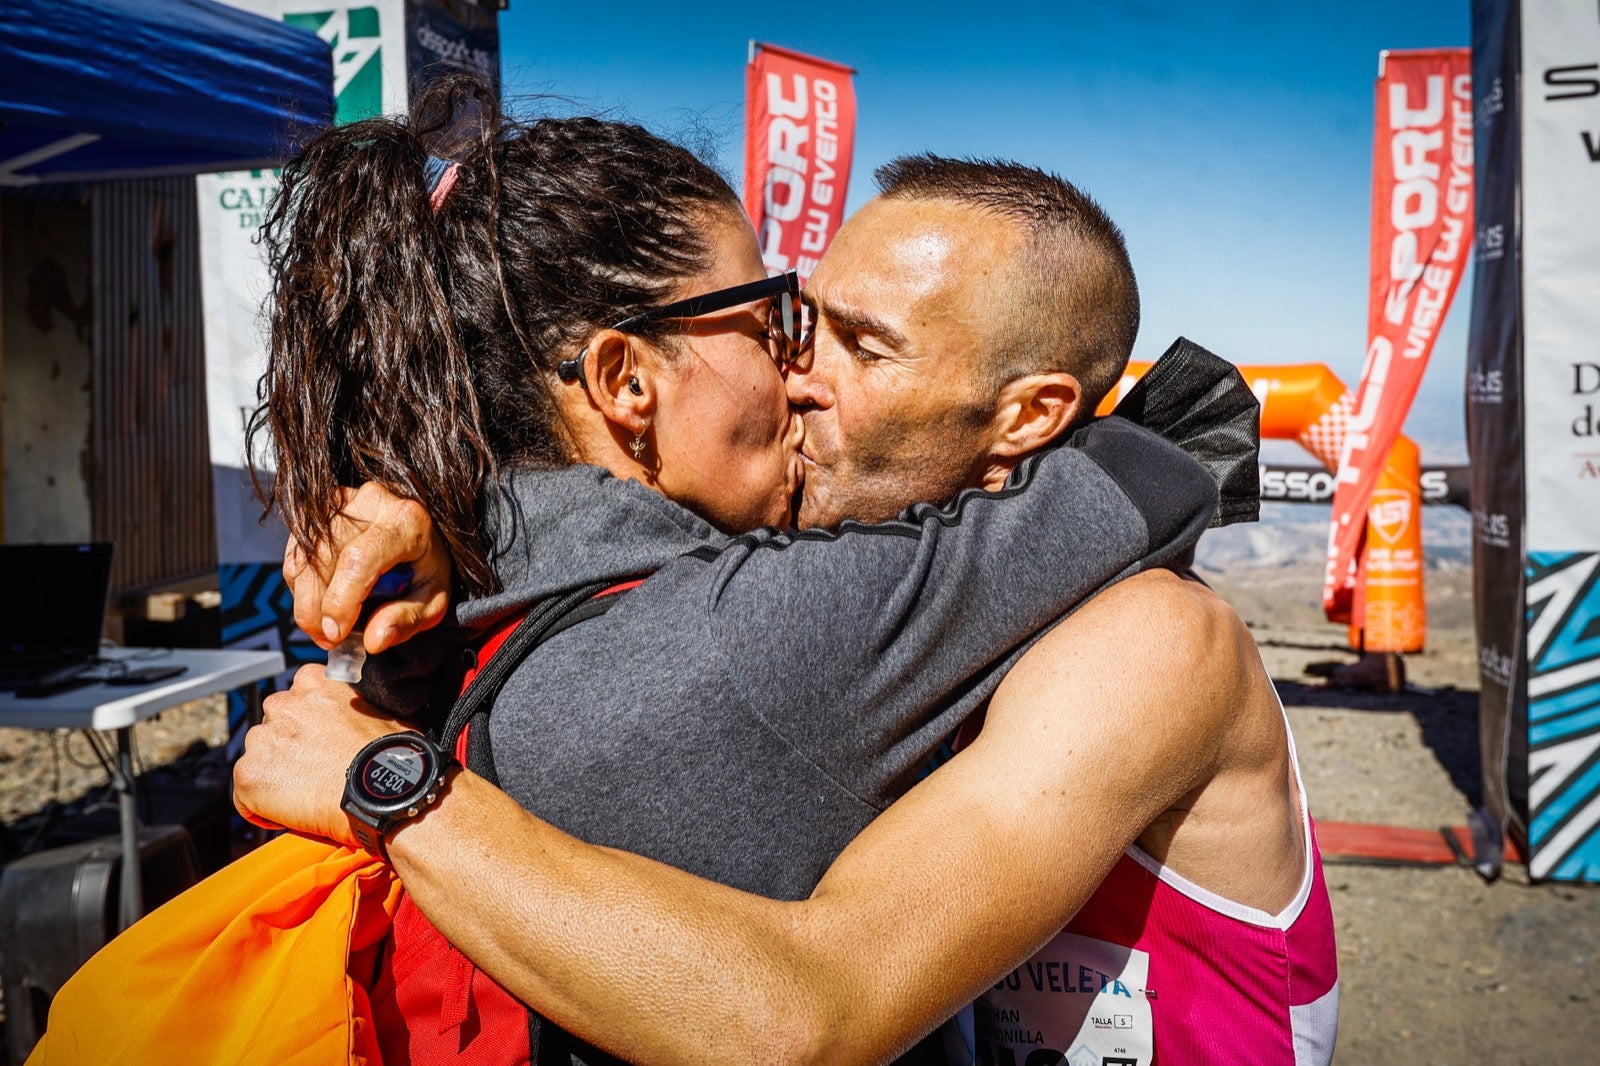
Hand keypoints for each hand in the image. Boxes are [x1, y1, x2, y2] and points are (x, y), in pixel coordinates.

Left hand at [233, 665, 409, 846]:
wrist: (385, 791)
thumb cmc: (392, 754)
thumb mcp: (380, 708)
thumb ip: (354, 704)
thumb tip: (357, 717)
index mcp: (312, 681)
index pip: (297, 701)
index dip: (309, 727)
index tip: (323, 745)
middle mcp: (281, 703)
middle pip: (273, 730)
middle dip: (289, 749)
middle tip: (316, 772)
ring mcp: (261, 739)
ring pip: (258, 761)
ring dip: (276, 776)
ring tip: (307, 795)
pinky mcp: (249, 774)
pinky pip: (246, 797)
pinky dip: (264, 808)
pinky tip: (294, 813)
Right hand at [284, 482, 452, 652]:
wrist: (423, 535)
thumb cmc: (428, 568)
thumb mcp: (433, 600)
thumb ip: (406, 620)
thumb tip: (372, 641)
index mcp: (406, 521)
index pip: (359, 560)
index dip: (340, 601)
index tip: (336, 633)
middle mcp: (372, 503)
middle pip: (322, 559)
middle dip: (315, 609)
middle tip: (328, 639)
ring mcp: (343, 501)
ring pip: (303, 558)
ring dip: (304, 601)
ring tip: (324, 627)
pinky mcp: (322, 509)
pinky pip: (296, 553)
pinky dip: (301, 586)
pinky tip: (320, 603)